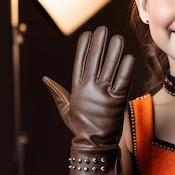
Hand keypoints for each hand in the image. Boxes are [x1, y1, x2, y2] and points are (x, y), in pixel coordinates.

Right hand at [43, 26, 134, 174]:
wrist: (93, 145)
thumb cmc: (81, 127)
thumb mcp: (66, 108)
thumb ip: (57, 92)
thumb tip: (45, 80)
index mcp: (77, 89)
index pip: (80, 62)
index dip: (84, 47)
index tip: (89, 33)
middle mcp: (89, 89)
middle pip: (95, 60)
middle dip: (99, 43)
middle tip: (104, 29)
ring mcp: (103, 95)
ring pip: (110, 68)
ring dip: (115, 51)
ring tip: (118, 38)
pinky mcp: (117, 102)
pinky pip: (123, 82)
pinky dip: (126, 69)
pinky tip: (130, 57)